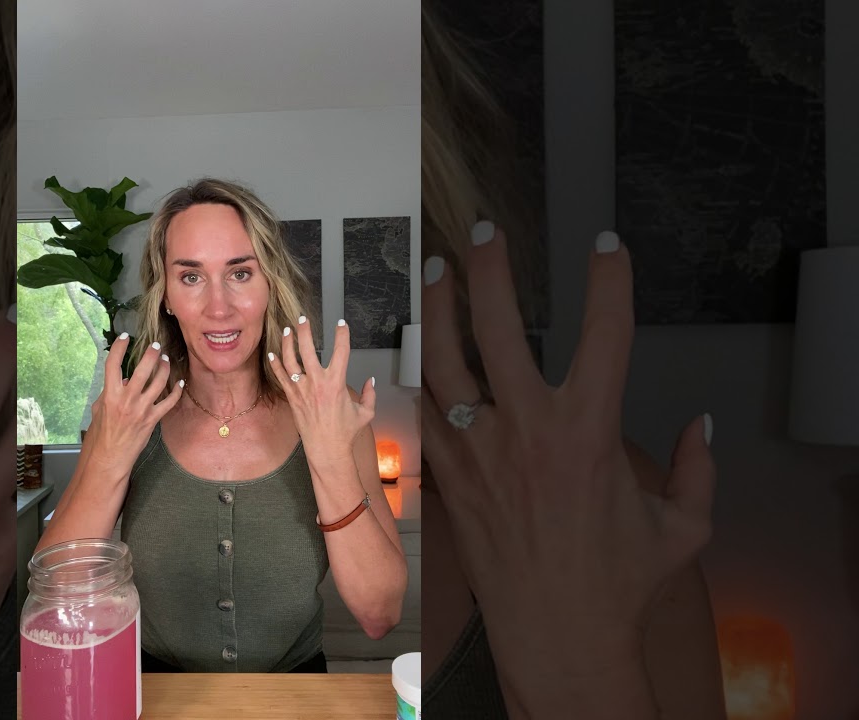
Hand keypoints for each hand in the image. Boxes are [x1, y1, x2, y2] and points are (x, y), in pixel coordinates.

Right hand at [83, 333, 183, 476]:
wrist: (110, 457)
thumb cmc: (101, 434)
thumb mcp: (99, 409)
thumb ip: (109, 392)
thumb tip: (122, 379)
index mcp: (110, 395)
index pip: (113, 364)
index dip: (119, 347)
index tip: (125, 337)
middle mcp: (126, 400)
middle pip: (142, 369)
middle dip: (151, 354)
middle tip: (155, 345)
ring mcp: (141, 409)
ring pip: (159, 382)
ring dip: (164, 368)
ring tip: (165, 360)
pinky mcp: (152, 419)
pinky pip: (169, 402)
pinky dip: (177, 391)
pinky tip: (180, 382)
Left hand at [268, 316, 376, 467]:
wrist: (327, 450)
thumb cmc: (345, 432)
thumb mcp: (365, 413)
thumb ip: (370, 394)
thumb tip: (371, 381)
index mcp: (336, 383)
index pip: (341, 351)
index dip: (342, 335)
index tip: (341, 323)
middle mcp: (317, 383)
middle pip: (307, 350)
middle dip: (305, 331)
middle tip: (303, 318)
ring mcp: (302, 390)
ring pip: (290, 361)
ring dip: (288, 343)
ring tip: (288, 330)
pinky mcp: (292, 398)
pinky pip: (281, 377)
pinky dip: (275, 365)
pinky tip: (272, 353)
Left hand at [421, 223, 714, 705]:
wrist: (555, 634)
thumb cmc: (620, 582)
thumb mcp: (682, 526)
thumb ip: (697, 469)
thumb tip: (702, 424)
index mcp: (588, 429)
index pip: (605, 331)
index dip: (609, 279)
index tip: (607, 243)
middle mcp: (526, 428)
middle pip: (499, 327)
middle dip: (491, 270)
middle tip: (485, 233)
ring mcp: (478, 449)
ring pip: (444, 360)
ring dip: (438, 309)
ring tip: (436, 270)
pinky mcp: (450, 474)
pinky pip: (426, 411)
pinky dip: (423, 376)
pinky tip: (421, 351)